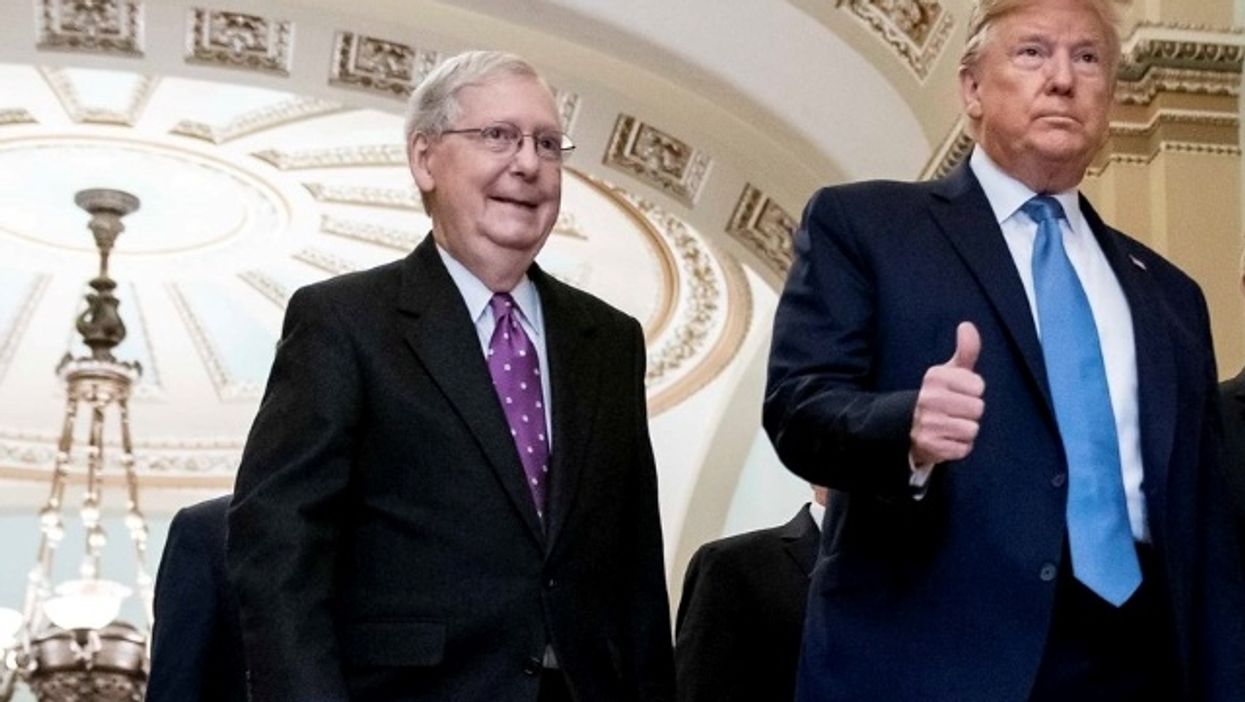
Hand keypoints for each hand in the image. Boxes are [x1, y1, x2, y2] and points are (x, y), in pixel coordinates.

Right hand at [910, 322, 984, 465]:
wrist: (908, 427)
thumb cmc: (939, 396)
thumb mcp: (950, 372)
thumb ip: (965, 350)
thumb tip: (967, 325)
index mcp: (934, 377)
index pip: (978, 386)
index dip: (973, 392)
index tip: (958, 393)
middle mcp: (928, 398)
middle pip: (977, 408)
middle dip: (970, 413)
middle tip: (954, 412)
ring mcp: (928, 423)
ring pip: (972, 429)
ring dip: (965, 431)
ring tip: (950, 426)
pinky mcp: (930, 446)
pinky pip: (964, 448)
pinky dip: (959, 447)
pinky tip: (946, 440)